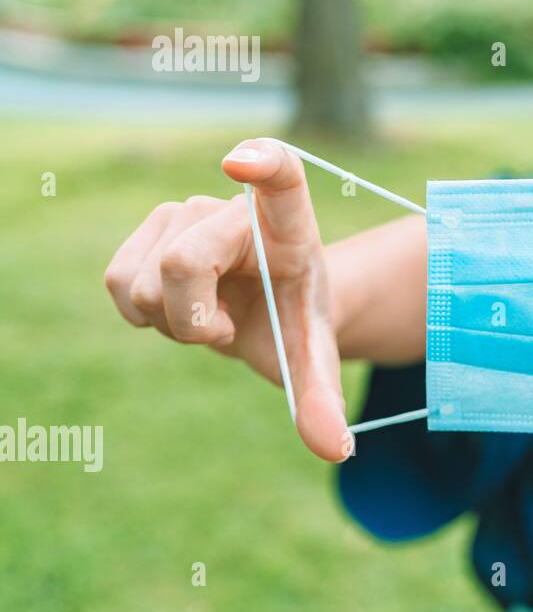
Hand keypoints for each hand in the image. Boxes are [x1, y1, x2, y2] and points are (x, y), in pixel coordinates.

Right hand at [104, 139, 352, 461]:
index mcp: (290, 225)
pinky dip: (143, 315)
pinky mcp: (151, 227)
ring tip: (211, 316)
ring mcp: (186, 212)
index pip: (282, 176)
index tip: (240, 163)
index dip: (261, 162)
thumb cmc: (295, 322)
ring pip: (142, 283)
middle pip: (181, 266)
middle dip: (193, 322)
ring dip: (170, 322)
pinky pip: (117, 282)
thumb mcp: (312, 359)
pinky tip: (182, 309)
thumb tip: (336, 449)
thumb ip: (321, 399)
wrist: (274, 307)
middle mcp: (234, 206)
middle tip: (228, 330)